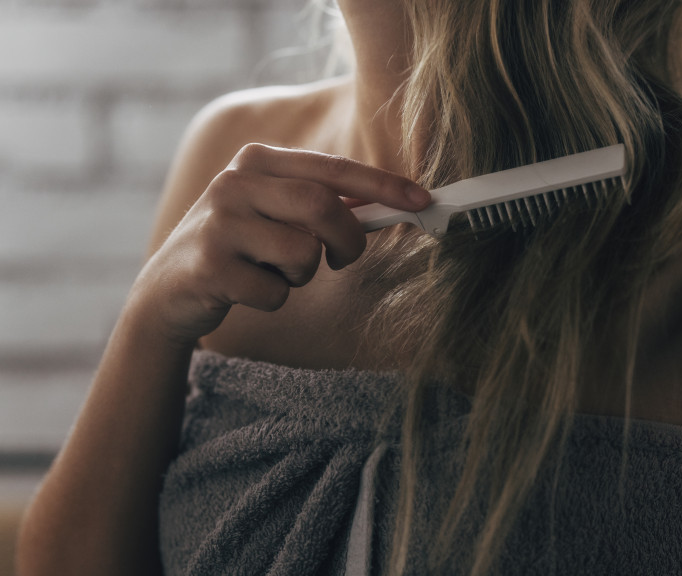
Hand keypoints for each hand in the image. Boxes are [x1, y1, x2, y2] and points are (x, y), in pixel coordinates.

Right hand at [128, 144, 430, 346]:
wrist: (169, 289)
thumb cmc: (240, 248)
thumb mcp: (273, 212)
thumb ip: (322, 203)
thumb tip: (391, 204)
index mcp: (259, 160)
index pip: (334, 168)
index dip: (383, 185)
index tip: (422, 201)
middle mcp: (235, 181)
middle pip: (322, 207)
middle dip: (347, 241)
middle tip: (343, 259)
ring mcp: (218, 222)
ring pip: (303, 254)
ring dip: (302, 275)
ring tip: (275, 272)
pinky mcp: (209, 266)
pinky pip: (275, 292)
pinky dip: (274, 299)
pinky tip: (246, 291)